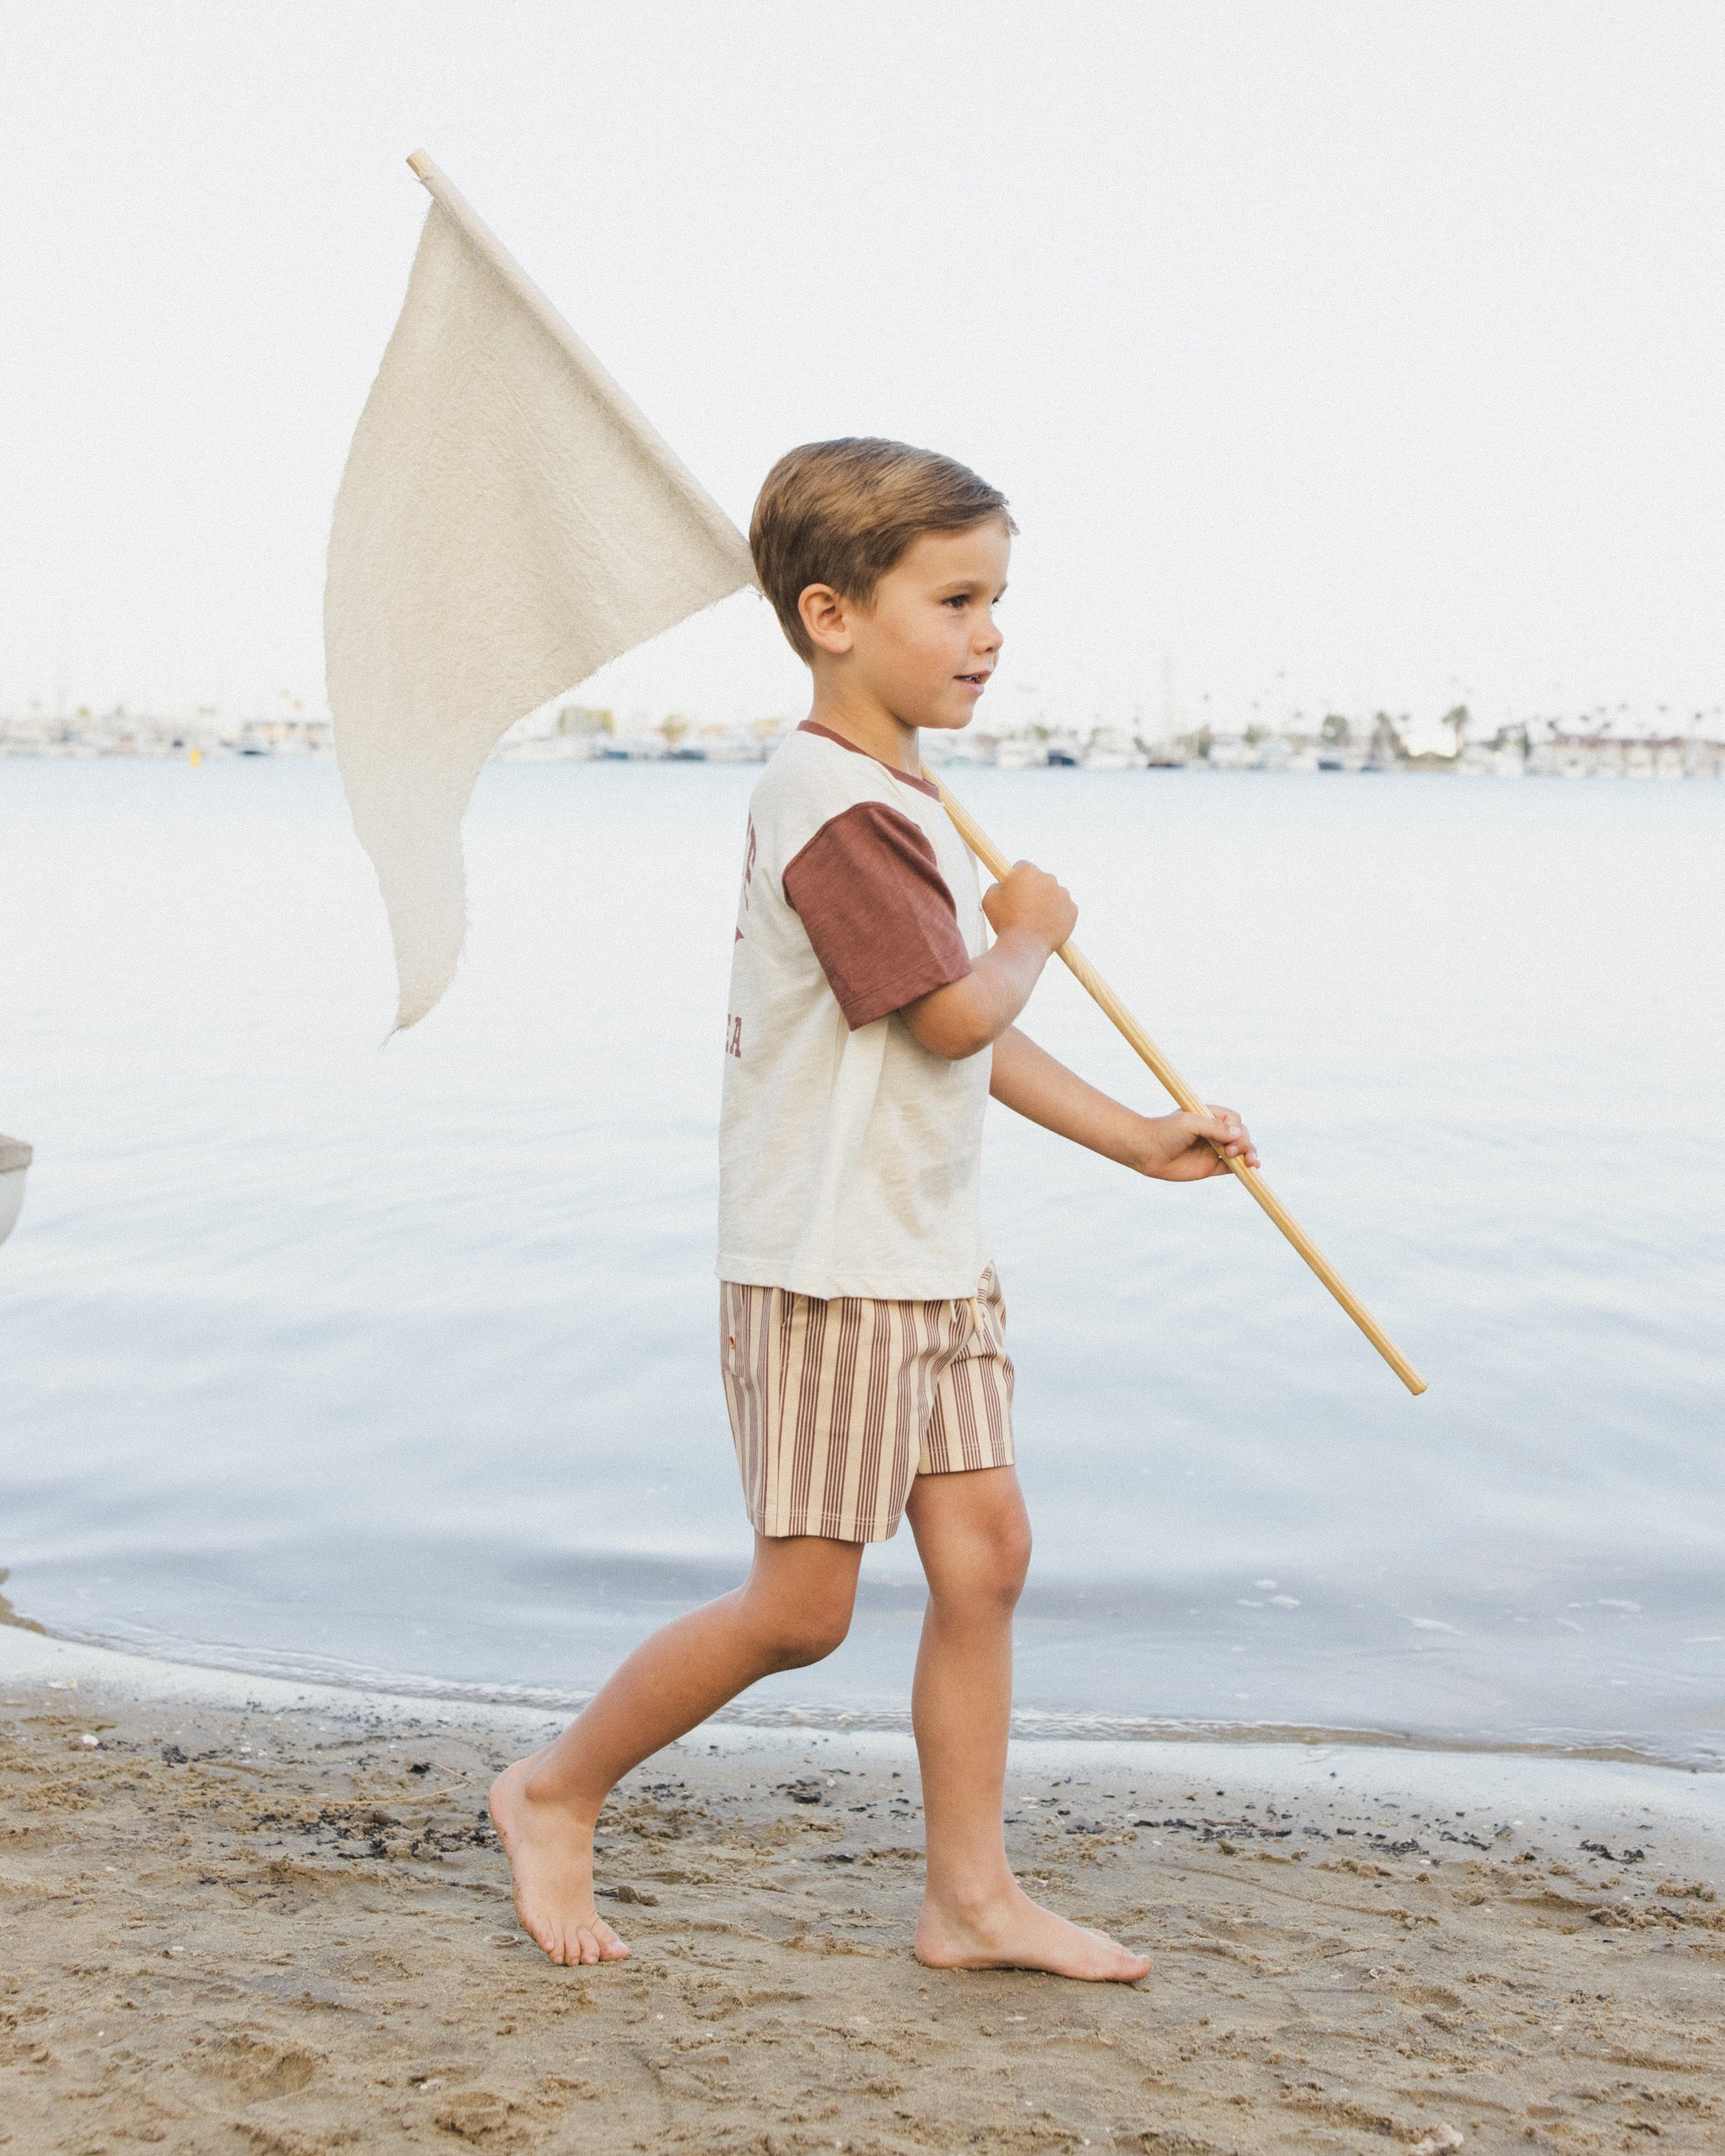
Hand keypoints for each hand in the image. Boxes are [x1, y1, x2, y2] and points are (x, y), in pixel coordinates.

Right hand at [982, 861, 1076, 953]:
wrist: (1024, 945)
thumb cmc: (1004, 922)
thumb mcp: (990, 899)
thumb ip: (997, 885)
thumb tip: (1003, 885)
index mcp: (1027, 871)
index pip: (1022, 867)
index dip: (1016, 879)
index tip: (1014, 890)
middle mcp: (1048, 878)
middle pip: (1040, 880)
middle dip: (1033, 890)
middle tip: (1023, 908)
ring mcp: (1063, 893)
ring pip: (1053, 894)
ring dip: (1046, 903)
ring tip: (1034, 920)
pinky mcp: (1072, 909)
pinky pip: (1064, 909)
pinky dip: (1057, 915)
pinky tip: (1046, 925)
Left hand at [1134, 1104, 1257, 1181]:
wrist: (1146, 1151)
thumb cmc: (1165, 1132)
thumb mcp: (1189, 1123)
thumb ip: (1213, 1127)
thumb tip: (1239, 1133)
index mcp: (1210, 1116)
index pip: (1235, 1120)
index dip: (1237, 1129)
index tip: (1229, 1138)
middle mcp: (1215, 1132)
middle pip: (1241, 1136)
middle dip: (1244, 1144)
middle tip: (1232, 1152)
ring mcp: (1214, 1150)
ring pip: (1240, 1152)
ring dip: (1250, 1155)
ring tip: (1253, 1164)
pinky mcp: (1211, 1167)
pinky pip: (1231, 1168)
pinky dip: (1242, 1169)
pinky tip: (1250, 1171)